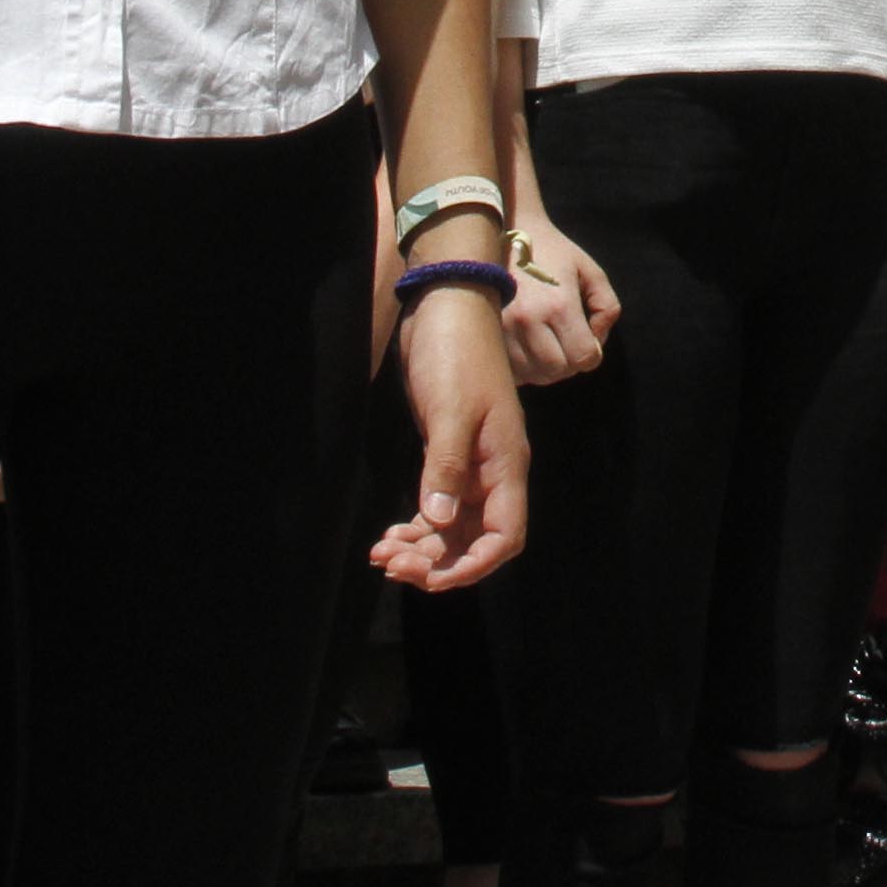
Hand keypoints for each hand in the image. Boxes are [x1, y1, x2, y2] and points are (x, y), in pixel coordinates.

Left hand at [379, 285, 528, 587]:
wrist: (446, 307)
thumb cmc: (455, 354)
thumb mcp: (451, 409)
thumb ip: (445, 466)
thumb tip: (437, 521)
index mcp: (505, 464)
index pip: (503, 536)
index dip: (473, 566)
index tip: (431, 579)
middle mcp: (492, 472)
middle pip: (475, 539)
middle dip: (437, 562)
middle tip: (392, 566)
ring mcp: (471, 464)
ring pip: (453, 527)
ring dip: (422, 548)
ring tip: (382, 555)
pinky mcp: (448, 454)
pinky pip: (438, 506)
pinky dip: (417, 526)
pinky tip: (388, 536)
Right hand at [505, 212, 621, 386]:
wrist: (507, 231)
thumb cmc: (553, 251)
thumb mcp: (590, 270)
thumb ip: (606, 307)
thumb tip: (598, 341)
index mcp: (558, 305)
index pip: (582, 358)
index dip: (592, 356)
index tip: (588, 341)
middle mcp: (528, 321)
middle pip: (556, 371)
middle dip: (569, 364)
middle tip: (568, 343)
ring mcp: (503, 328)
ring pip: (531, 374)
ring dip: (545, 367)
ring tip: (548, 344)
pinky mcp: (488, 331)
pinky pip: (509, 370)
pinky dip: (523, 367)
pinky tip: (528, 348)